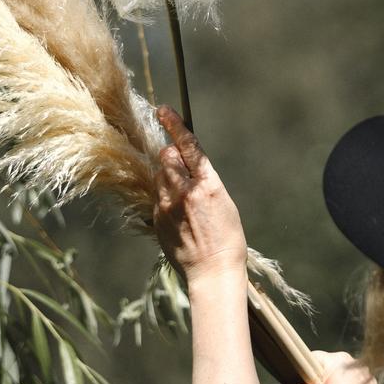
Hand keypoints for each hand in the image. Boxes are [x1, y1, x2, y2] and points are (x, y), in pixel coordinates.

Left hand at [153, 106, 246, 287]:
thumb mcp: (223, 202)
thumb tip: (186, 167)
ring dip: (167, 177)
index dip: (174, 125)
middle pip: (166, 157)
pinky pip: (157, 197)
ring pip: (159, 176)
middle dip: (172, 156)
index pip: (188, 146)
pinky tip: (179, 215)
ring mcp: (167, 206)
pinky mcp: (157, 219)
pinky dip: (165, 197)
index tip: (163, 110)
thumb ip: (203, 181)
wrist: (212, 273)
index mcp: (207, 185)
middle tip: (182, 168)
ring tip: (183, 197)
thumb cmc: (227, 238)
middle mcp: (184, 192)